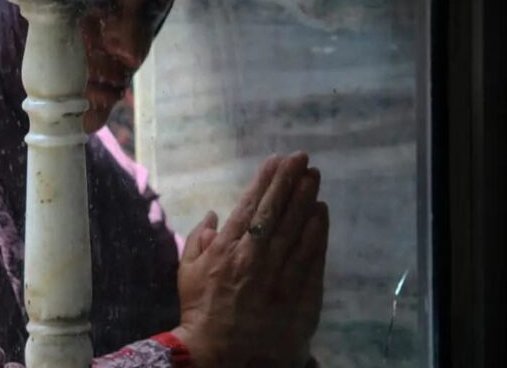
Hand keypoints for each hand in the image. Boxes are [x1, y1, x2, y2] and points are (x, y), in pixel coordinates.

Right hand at [172, 152, 328, 367]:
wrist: (220, 356)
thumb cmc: (200, 312)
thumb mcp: (185, 273)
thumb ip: (197, 240)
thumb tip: (213, 215)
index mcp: (225, 250)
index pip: (250, 207)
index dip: (265, 181)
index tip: (276, 161)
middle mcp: (253, 258)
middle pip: (276, 212)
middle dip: (289, 181)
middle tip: (302, 158)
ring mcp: (278, 276)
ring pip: (296, 230)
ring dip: (306, 200)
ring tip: (314, 177)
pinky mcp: (298, 295)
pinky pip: (310, 258)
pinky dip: (317, 233)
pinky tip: (321, 213)